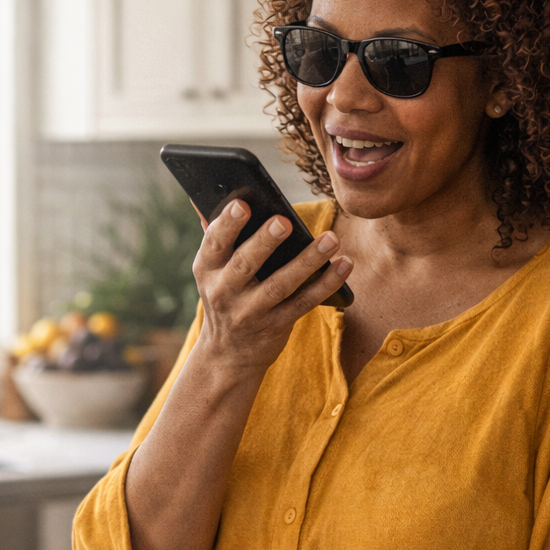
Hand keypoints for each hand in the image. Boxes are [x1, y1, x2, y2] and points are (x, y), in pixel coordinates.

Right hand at [193, 200, 351, 378]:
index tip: (242, 204)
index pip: (214, 243)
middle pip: (245, 264)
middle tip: (284, 222)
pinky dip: (325, 284)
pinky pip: (303, 303)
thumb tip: (215, 195)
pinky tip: (343, 265)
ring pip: (280, 284)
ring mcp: (250, 312)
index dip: (227, 224)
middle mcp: (224, 292)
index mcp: (206, 270)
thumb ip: (217, 237)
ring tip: (330, 239)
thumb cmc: (226, 297)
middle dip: (264, 242)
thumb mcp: (212, 271)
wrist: (228, 354)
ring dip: (307, 261)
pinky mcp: (276, 326)